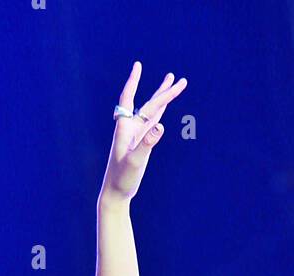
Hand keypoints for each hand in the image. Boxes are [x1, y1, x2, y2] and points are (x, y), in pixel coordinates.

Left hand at [100, 60, 187, 204]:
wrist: (116, 192)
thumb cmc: (122, 178)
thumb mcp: (135, 161)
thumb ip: (147, 144)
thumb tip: (161, 126)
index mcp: (125, 127)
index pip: (129, 98)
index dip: (133, 81)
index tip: (137, 65)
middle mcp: (130, 127)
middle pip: (149, 104)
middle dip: (163, 90)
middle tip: (177, 78)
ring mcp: (137, 135)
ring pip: (152, 111)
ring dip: (162, 97)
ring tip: (173, 83)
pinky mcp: (141, 143)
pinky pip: (152, 122)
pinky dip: (159, 112)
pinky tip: (164, 107)